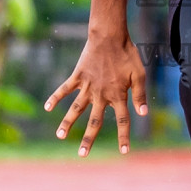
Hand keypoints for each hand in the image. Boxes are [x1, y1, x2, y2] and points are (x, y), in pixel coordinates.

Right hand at [45, 33, 148, 156]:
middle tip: (82, 155)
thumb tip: (143, 114)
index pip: (122, 121)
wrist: (109, 36)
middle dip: (88, 139)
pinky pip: (64, 89)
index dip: (124, 137)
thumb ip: (139, 95)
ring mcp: (87, 86)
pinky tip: (46, 107)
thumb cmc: (127, 54)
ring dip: (67, 123)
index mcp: (118, 95)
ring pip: (76, 109)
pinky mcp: (78, 76)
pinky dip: (55, 97)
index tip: (124, 152)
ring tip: (60, 136)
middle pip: (94, 121)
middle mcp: (101, 94)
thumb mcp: (139, 74)